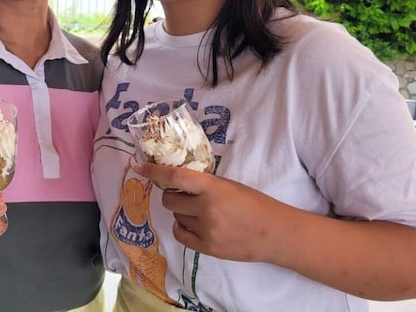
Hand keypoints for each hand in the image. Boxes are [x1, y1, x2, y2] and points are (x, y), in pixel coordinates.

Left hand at [132, 161, 289, 262]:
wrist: (276, 233)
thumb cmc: (254, 204)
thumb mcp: (229, 185)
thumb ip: (204, 183)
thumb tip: (176, 179)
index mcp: (213, 187)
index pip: (175, 176)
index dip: (154, 171)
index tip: (140, 167)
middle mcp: (206, 208)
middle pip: (169, 199)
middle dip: (172, 195)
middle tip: (185, 195)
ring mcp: (206, 230)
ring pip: (176, 216)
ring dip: (182, 212)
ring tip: (201, 212)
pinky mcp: (207, 248)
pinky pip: (180, 234)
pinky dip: (182, 227)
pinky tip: (193, 224)